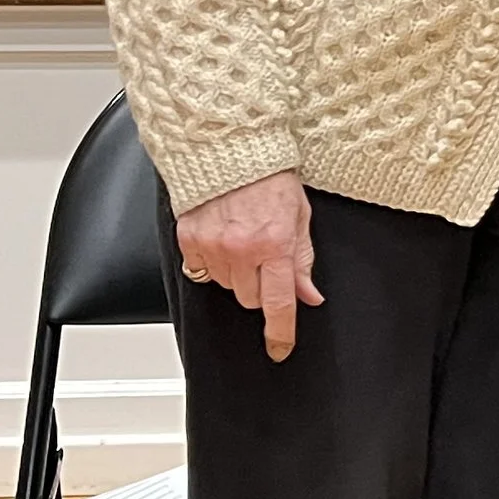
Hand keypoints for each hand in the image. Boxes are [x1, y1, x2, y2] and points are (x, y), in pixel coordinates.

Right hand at [174, 171, 320, 362]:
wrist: (231, 148)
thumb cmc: (270, 178)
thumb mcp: (299, 218)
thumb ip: (302, 261)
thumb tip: (309, 296)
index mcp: (275, 244)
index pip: (278, 303)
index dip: (280, 332)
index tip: (279, 349)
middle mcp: (242, 249)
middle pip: (250, 299)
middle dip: (259, 286)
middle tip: (262, 258)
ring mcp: (212, 246)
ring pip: (225, 286)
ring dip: (236, 273)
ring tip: (241, 240)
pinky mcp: (189, 239)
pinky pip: (201, 270)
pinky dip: (212, 261)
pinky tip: (221, 238)